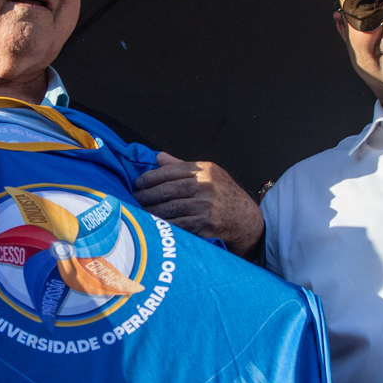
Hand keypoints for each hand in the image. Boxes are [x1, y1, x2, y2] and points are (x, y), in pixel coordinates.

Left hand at [133, 152, 264, 257]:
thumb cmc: (225, 196)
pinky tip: (153, 223)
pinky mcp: (205, 225)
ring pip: (170, 207)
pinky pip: (177, 224)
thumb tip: (158, 157)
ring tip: (140, 211)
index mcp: (206, 170)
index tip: (138, 183)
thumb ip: (183, 166)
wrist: (247, 221)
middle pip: (168, 189)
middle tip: (135, 198)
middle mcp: (206, 186)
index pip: (171, 170)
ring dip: (151, 210)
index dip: (151, 177)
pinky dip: (163, 224)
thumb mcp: (210, 175)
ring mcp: (206, 206)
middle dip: (147, 194)